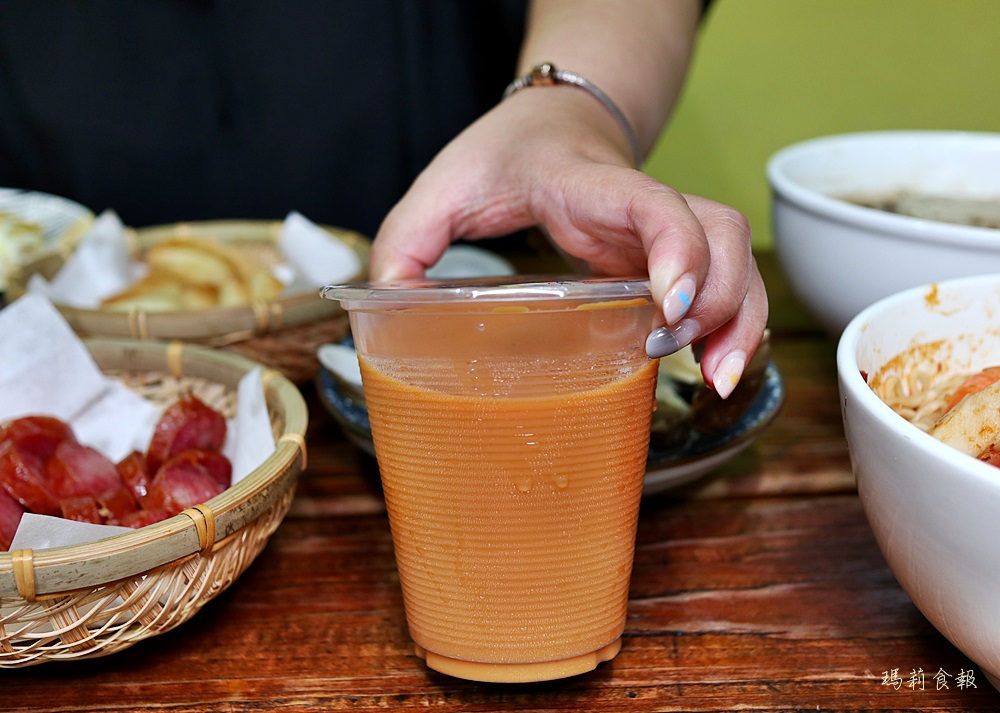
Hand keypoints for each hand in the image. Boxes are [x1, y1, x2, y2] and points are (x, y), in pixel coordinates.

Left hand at [369, 87, 767, 397]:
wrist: (557, 120)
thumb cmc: (505, 151)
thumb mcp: (443, 186)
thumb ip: (404, 239)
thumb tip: (382, 310)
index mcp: (586, 183)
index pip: (652, 202)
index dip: (676, 249)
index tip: (668, 307)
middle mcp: (640, 201)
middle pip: (721, 233)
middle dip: (721, 301)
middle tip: (680, 356)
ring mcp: (663, 226)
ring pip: (739, 257)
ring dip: (740, 319)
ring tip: (717, 377)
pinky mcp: (669, 251)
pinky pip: (724, 279)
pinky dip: (734, 322)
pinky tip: (714, 364)